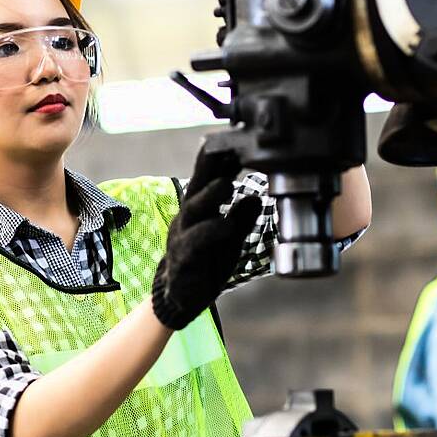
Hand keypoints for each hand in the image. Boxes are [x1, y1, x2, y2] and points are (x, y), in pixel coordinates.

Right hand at [151, 148, 261, 329]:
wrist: (181, 297)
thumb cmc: (206, 261)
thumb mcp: (230, 238)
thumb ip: (241, 218)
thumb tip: (255, 196)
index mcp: (199, 210)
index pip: (207, 179)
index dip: (218, 159)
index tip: (233, 138)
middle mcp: (187, 219)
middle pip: (196, 187)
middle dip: (210, 167)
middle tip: (228, 150)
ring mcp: (181, 239)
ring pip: (193, 212)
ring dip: (210, 196)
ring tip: (227, 183)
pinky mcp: (182, 261)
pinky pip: (194, 245)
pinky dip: (209, 234)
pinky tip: (226, 226)